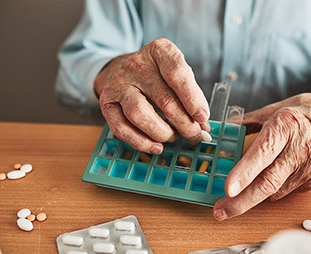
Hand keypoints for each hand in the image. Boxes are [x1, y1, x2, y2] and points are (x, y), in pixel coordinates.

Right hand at [94, 38, 209, 153]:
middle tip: (195, 135)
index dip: (193, 98)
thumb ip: (191, 96)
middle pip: (164, 100)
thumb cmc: (156, 74)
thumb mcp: (176, 74)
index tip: (203, 117)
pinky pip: (121, 128)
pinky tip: (156, 146)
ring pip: (140, 114)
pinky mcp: (106, 102)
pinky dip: (141, 142)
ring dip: (162, 133)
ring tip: (173, 137)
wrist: (120, 69)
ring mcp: (119, 83)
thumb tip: (203, 127)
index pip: (177, 73)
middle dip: (184, 124)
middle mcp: (136, 64)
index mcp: (159, 51)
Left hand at [214, 91, 310, 219]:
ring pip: (274, 190)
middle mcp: (300, 149)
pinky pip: (286, 190)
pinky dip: (272, 188)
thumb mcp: (277, 108)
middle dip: (241, 201)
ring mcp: (310, 168)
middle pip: (268, 182)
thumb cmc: (308, 111)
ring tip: (239, 191)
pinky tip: (273, 174)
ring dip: (253, 194)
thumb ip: (248, 120)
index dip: (245, 172)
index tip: (228, 189)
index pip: (263, 152)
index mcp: (287, 125)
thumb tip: (224, 127)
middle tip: (220, 211)